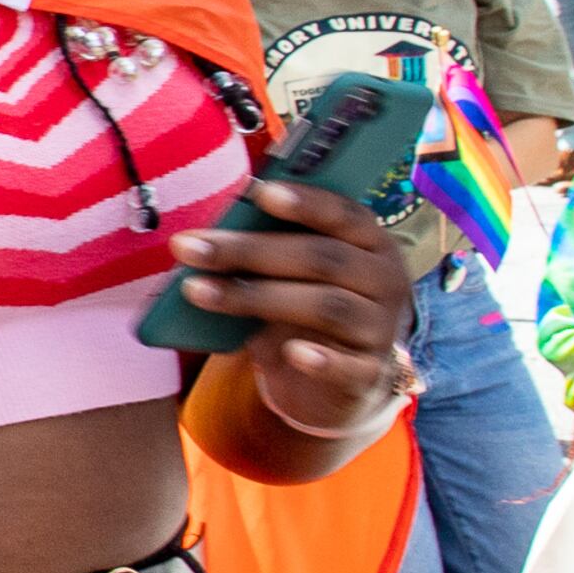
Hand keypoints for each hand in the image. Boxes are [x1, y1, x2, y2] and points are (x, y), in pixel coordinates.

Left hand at [169, 179, 415, 435]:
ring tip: (197, 291)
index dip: (306, 202)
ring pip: (326, 306)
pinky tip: (293, 353)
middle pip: (322, 258)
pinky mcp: (370, 373)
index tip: (260, 192)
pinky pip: (348, 366)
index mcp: (369, 241)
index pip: (343, 213)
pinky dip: (321, 360)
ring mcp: (381, 328)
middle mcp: (385, 279)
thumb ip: (263, 251)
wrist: (334, 380)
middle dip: (250, 250)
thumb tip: (202, 237)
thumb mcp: (288, 274)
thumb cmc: (303, 307)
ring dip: (257, 297)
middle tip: (188, 248)